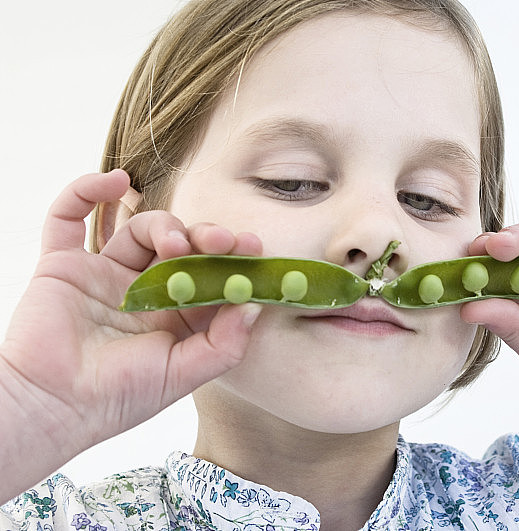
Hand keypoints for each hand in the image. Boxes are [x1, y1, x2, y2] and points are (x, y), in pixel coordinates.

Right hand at [0, 170, 261, 501]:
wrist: (51, 406)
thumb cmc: (118, 397)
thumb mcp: (182, 375)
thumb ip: (224, 344)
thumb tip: (254, 306)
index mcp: (175, 314)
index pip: (210, 273)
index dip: (232, 258)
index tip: (253, 248)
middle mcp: (144, 289)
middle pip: (181, 246)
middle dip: (204, 237)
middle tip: (222, 240)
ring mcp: (104, 274)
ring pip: (140, 229)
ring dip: (162, 223)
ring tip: (173, 241)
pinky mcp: (64, 264)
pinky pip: (70, 217)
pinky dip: (87, 192)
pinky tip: (115, 181)